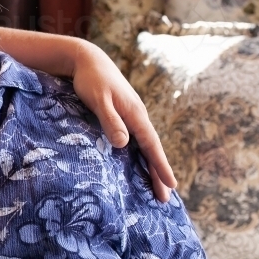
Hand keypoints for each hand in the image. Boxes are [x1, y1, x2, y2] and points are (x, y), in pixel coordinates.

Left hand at [71, 41, 176, 201]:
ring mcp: (132, 116)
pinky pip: (137, 140)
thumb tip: (125, 144)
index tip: (171, 185)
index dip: (160, 166)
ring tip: (157, 187)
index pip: (151, 145)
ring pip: (146, 146)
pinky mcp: (124, 116)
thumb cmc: (92, 80)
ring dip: (151, 166)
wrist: (88, 60)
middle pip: (152, 149)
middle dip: (159, 173)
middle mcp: (137, 116)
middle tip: (166, 198)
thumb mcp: (99, 100)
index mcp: (135, 114)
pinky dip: (142, 155)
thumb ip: (111, 120)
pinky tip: (139, 165)